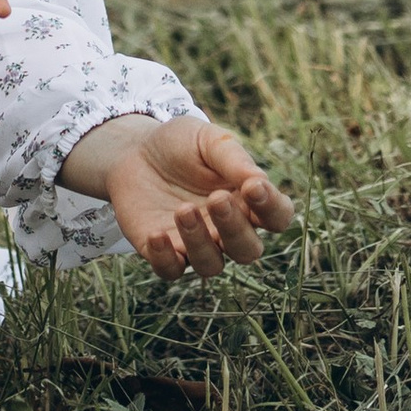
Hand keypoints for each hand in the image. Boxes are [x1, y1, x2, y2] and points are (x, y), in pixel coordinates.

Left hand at [66, 112, 296, 282]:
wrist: (133, 151)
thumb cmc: (180, 145)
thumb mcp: (207, 140)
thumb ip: (233, 158)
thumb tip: (258, 181)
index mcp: (247, 202)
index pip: (277, 217)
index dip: (272, 208)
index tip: (254, 187)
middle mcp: (227, 230)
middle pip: (248, 250)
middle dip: (235, 228)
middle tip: (217, 199)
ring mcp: (196, 245)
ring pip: (211, 265)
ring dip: (201, 243)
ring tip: (183, 210)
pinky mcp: (164, 252)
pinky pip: (171, 270)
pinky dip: (165, 258)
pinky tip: (157, 234)